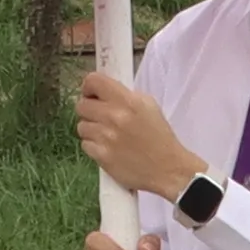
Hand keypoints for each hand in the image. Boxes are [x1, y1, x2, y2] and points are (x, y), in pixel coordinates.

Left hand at [73, 72, 206, 203]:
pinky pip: (85, 144)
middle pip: (81, 105)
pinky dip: (93, 146)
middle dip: (89, 109)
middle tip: (100, 116)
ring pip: (81, 126)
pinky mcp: (101, 156)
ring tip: (106, 134)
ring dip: (91, 129)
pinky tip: (107, 148)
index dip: (89, 86)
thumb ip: (125, 96)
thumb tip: (103, 93)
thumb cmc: (160, 136)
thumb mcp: (149, 106)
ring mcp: (106, 137)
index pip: (94, 81)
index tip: (92, 94)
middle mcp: (114, 117)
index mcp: (128, 101)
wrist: (168, 169)